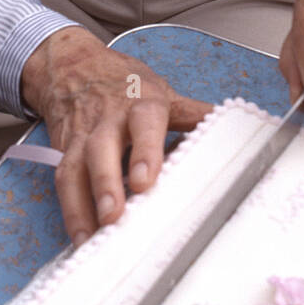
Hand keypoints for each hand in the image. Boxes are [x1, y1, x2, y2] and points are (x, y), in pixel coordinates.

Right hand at [20, 26, 213, 245]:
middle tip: (114, 214)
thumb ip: (194, 114)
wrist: (74, 66)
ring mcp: (84, 137)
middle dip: (106, 182)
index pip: (144, 122)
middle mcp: (108, 120)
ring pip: (76, 168)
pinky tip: (81, 238)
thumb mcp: (162, 92)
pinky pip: (64, 182)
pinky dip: (71, 212)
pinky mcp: (66, 152)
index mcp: (140, 103)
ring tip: (93, 238)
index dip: (144, 150)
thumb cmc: (124, 83)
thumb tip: (239, 128)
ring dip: (82, 205)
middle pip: (103, 149)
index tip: (146, 181)